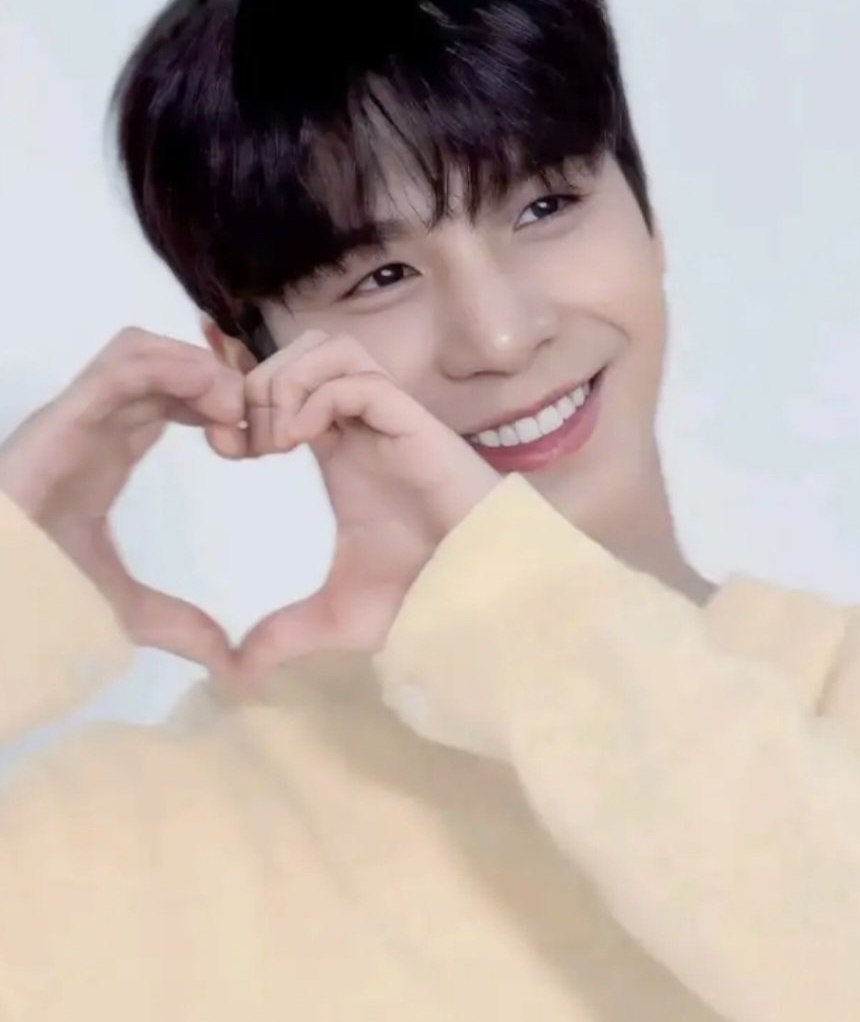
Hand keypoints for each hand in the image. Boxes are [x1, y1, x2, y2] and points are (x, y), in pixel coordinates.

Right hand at [0, 329, 244, 676]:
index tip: (257, 441)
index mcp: (109, 449)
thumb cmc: (36, 589)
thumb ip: (176, 625)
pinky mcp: (64, 416)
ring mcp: (78, 414)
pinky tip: (209, 398)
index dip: (220, 405)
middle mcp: (95, 423)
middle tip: (255, 422)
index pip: (172, 399)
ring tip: (233, 408)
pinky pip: (123, 364)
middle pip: (164, 365)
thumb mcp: (123, 609)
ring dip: (198, 367)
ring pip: (144, 349)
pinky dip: (172, 367)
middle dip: (217, 380)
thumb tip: (225, 660)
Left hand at [232, 330, 499, 688]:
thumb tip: (234, 673)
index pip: (285, 387)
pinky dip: (314, 397)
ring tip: (271, 439)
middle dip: (257, 382)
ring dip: (285, 381)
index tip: (221, 447)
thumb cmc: (422, 593)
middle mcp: (361, 424)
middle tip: (241, 440)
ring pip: (327, 347)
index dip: (244, 402)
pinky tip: (297, 443)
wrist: (476, 596)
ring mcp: (387, 418)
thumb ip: (283, 633)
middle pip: (301, 350)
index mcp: (340, 450)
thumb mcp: (334, 616)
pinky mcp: (410, 421)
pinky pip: (354, 378)